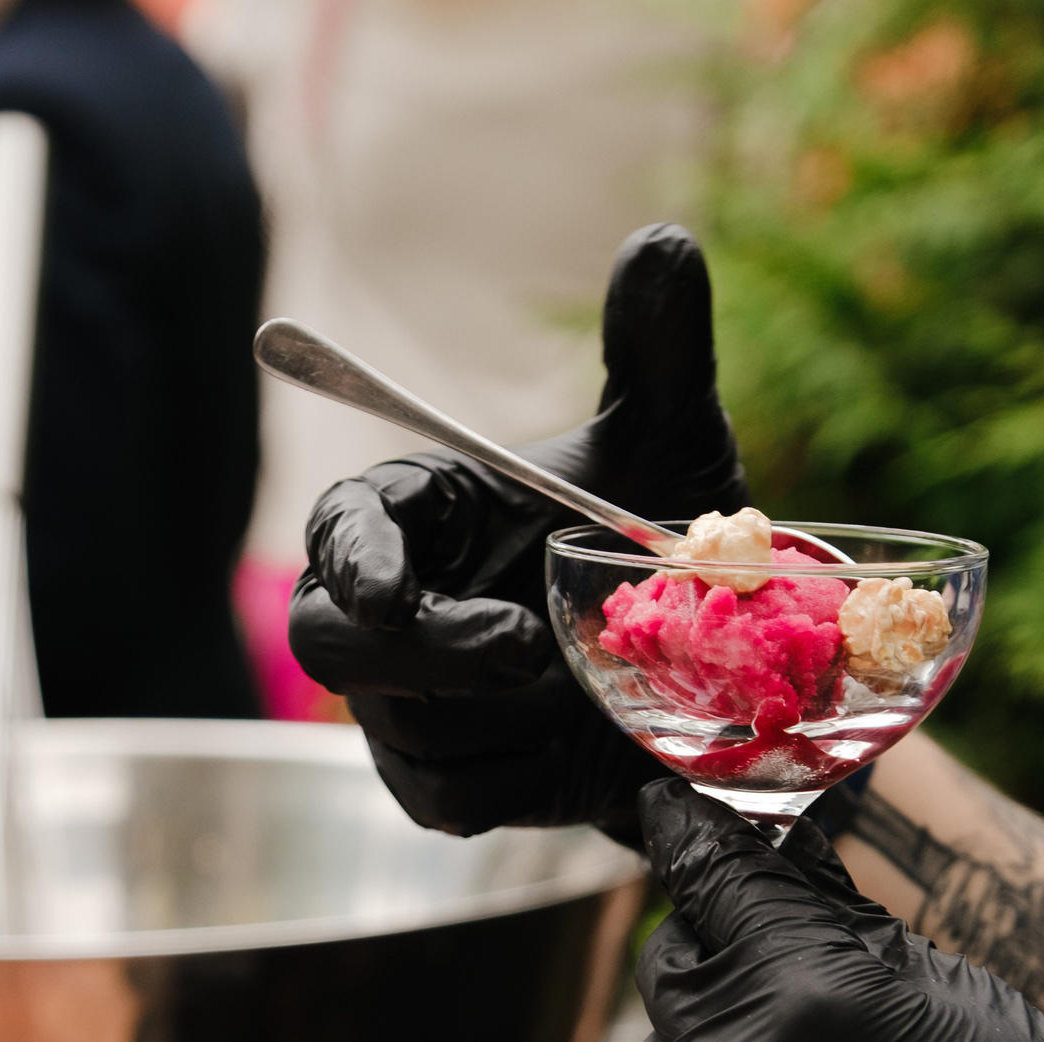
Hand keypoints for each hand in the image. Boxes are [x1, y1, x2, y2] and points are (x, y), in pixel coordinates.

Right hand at [287, 224, 748, 840]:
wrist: (713, 672)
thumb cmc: (659, 543)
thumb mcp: (673, 443)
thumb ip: (657, 352)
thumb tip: (663, 244)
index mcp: (422, 513)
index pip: (346, 524)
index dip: (353, 554)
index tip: (392, 589)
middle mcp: (391, 611)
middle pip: (330, 641)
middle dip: (420, 650)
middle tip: (523, 647)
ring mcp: (407, 704)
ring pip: (404, 725)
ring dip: (504, 715)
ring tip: (596, 687)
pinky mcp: (443, 784)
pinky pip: (452, 795)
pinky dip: (522, 776)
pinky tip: (585, 748)